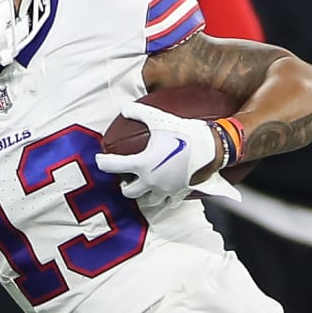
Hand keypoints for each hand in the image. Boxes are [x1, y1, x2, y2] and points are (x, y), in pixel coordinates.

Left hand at [94, 102, 219, 204]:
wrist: (211, 147)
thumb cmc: (183, 133)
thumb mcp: (158, 118)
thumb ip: (138, 113)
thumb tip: (126, 109)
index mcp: (142, 164)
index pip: (112, 166)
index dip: (102, 162)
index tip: (101, 158)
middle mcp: (151, 181)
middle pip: (129, 192)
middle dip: (124, 186)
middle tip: (125, 178)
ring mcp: (165, 189)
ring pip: (147, 201)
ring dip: (142, 194)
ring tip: (143, 185)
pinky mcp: (179, 192)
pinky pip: (168, 203)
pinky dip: (163, 198)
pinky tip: (163, 191)